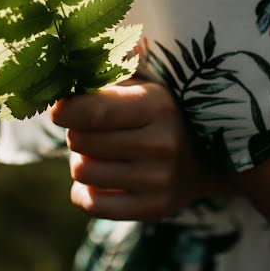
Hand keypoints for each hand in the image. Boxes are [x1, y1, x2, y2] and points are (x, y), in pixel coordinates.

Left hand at [50, 80, 230, 220]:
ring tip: (102, 153)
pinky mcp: (153, 209)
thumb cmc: (162, 113)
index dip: (65, 109)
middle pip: (80, 140)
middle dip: (77, 132)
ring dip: (82, 161)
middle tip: (93, 129)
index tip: (59, 108)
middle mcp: (159, 144)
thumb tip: (67, 61)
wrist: (210, 161)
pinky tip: (100, 181)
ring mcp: (158, 180)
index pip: (93, 111)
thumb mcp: (146, 84)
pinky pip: (92, 205)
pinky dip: (85, 192)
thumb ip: (110, 71)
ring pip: (82, 171)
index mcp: (157, 105)